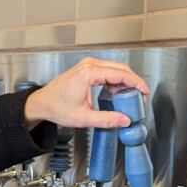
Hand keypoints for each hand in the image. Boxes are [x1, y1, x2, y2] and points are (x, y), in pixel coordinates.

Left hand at [23, 57, 149, 129]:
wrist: (42, 103)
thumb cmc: (57, 108)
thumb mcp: (83, 118)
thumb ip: (106, 120)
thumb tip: (125, 120)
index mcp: (89, 73)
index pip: (121, 74)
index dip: (136, 83)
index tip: (145, 92)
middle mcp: (89, 65)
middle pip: (120, 68)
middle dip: (133, 82)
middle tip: (141, 97)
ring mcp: (87, 65)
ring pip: (115, 68)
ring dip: (125, 81)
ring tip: (130, 97)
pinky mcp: (86, 69)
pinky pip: (107, 71)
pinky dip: (116, 80)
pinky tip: (117, 93)